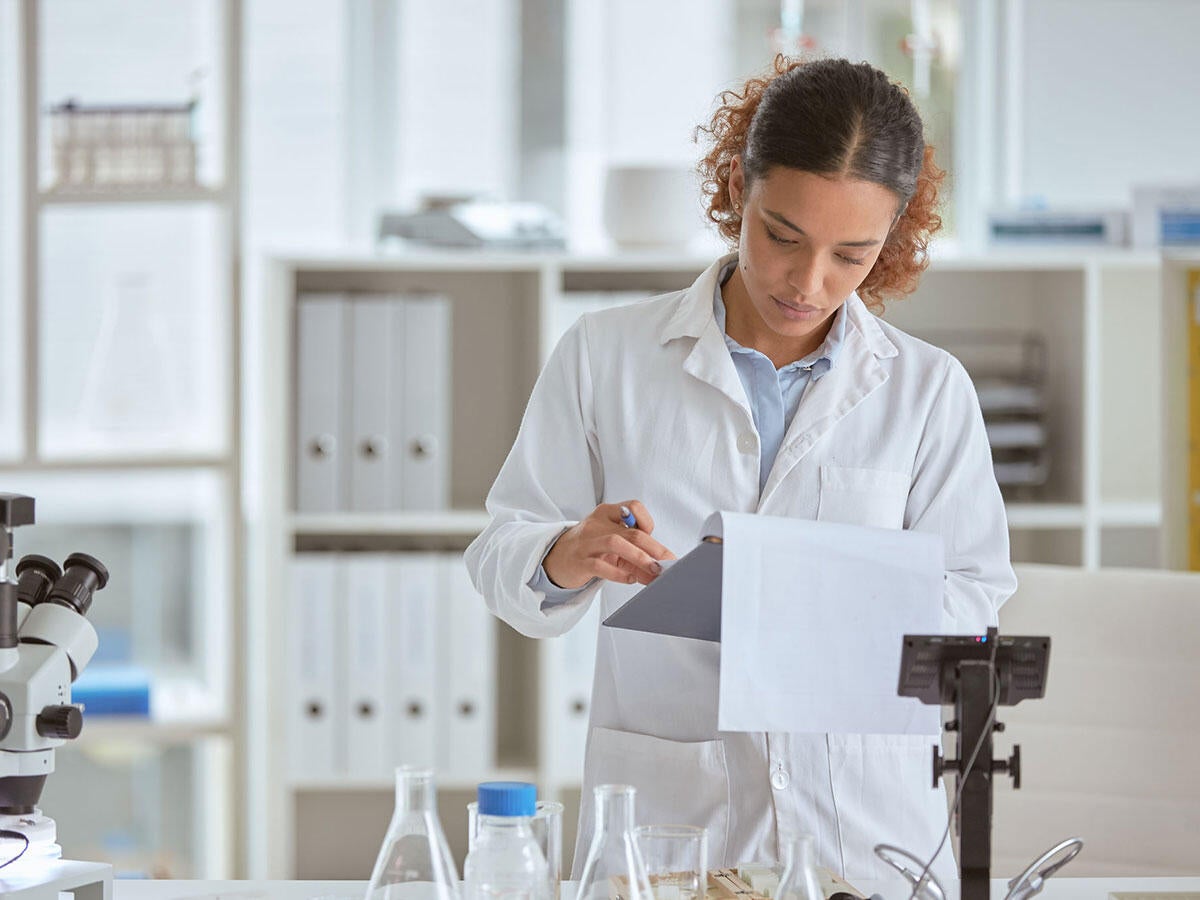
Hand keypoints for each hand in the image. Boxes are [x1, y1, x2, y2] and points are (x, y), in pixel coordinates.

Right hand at [543, 500, 675, 588]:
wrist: (557, 559)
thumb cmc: (591, 548)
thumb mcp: (613, 545)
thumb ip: (636, 555)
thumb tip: (661, 570)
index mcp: (607, 513)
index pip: (633, 507)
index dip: (648, 523)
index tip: (656, 542)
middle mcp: (597, 524)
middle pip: (631, 531)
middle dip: (654, 549)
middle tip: (667, 564)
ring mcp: (587, 542)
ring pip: (615, 543)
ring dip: (639, 557)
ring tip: (652, 570)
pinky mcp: (580, 561)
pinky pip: (600, 565)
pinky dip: (618, 573)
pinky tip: (630, 579)